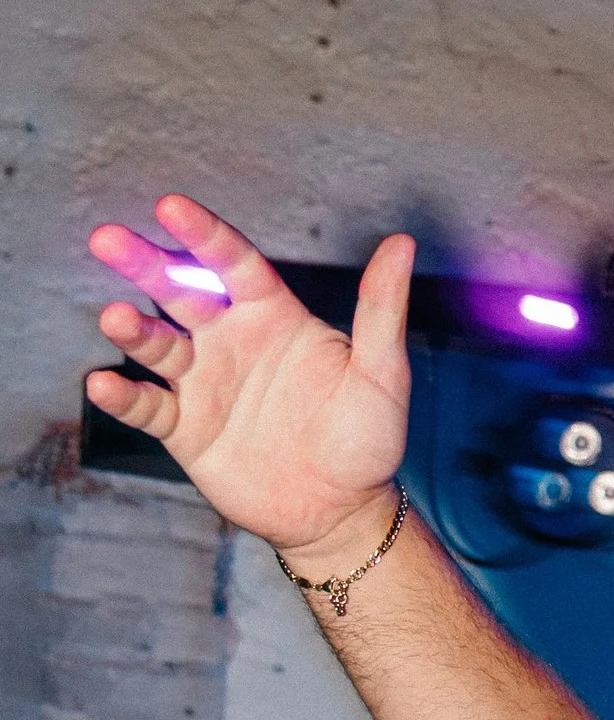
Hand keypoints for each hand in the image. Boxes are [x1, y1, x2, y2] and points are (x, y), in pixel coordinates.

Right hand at [85, 196, 412, 562]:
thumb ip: (382, 309)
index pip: (233, 263)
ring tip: (115, 317)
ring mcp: (204, 384)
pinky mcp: (185, 429)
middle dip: (144, 264)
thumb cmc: (368, 439)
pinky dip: (123, 397)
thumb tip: (402, 243)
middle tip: (107, 238)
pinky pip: (147, 408)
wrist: (342, 513)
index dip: (203, 235)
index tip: (170, 206)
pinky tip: (104, 383)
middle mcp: (230, 341)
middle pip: (180, 293)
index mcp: (273, 316)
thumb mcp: (382, 374)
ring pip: (158, 346)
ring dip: (133, 330)